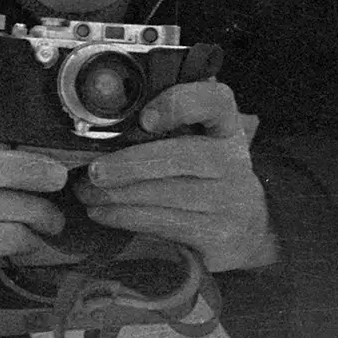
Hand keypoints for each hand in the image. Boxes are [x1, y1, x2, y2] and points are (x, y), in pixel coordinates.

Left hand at [73, 78, 278, 271]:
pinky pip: (165, 224)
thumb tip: (107, 122)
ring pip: (167, 195)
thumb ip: (170, 125)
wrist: (251, 228)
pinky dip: (126, 218)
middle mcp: (234, 161)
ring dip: (118, 196)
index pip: (215, 101)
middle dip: (129, 165)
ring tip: (86, 194)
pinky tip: (102, 213)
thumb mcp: (200, 142)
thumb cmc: (208, 176)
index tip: (144, 119)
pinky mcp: (219, 236)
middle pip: (181, 157)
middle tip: (93, 171)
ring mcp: (231, 202)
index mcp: (227, 127)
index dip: (180, 104)